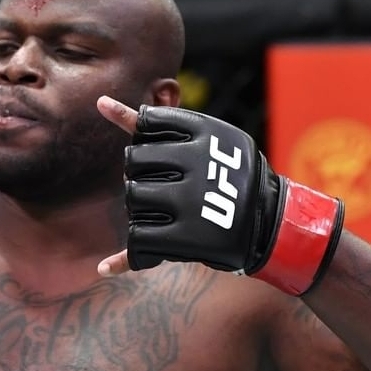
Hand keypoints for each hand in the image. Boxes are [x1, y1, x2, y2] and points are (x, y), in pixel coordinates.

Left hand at [96, 96, 343, 295]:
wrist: (272, 224)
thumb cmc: (230, 177)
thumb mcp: (210, 138)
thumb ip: (159, 124)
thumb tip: (98, 102)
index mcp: (206, 130)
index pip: (144, 124)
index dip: (145, 143)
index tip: (164, 158)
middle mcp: (199, 162)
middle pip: (132, 162)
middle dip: (139, 175)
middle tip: (164, 190)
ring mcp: (193, 201)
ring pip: (133, 198)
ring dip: (140, 210)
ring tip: (167, 217)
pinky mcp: (188, 238)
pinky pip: (138, 239)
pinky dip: (123, 257)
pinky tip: (105, 268)